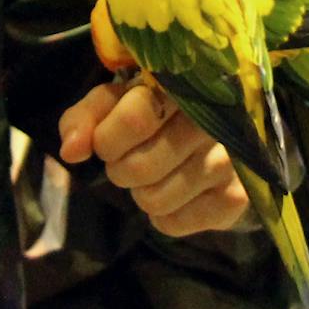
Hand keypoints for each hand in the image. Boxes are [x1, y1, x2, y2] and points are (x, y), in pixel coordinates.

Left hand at [58, 81, 249, 236]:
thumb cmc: (155, 115)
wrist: (216, 138)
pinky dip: (165, 217)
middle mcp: (212, 119)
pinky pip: (175, 223)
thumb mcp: (115, 105)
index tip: (105, 143)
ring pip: (156, 199)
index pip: (137, 115)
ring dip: (144, 195)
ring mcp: (229, 159)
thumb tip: (71, 151)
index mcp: (179, 85)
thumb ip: (86, 119)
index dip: (108, 139)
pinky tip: (178, 196)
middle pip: (141, 167)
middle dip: (122, 171)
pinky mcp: (236, 197)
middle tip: (131, 161)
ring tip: (157, 177)